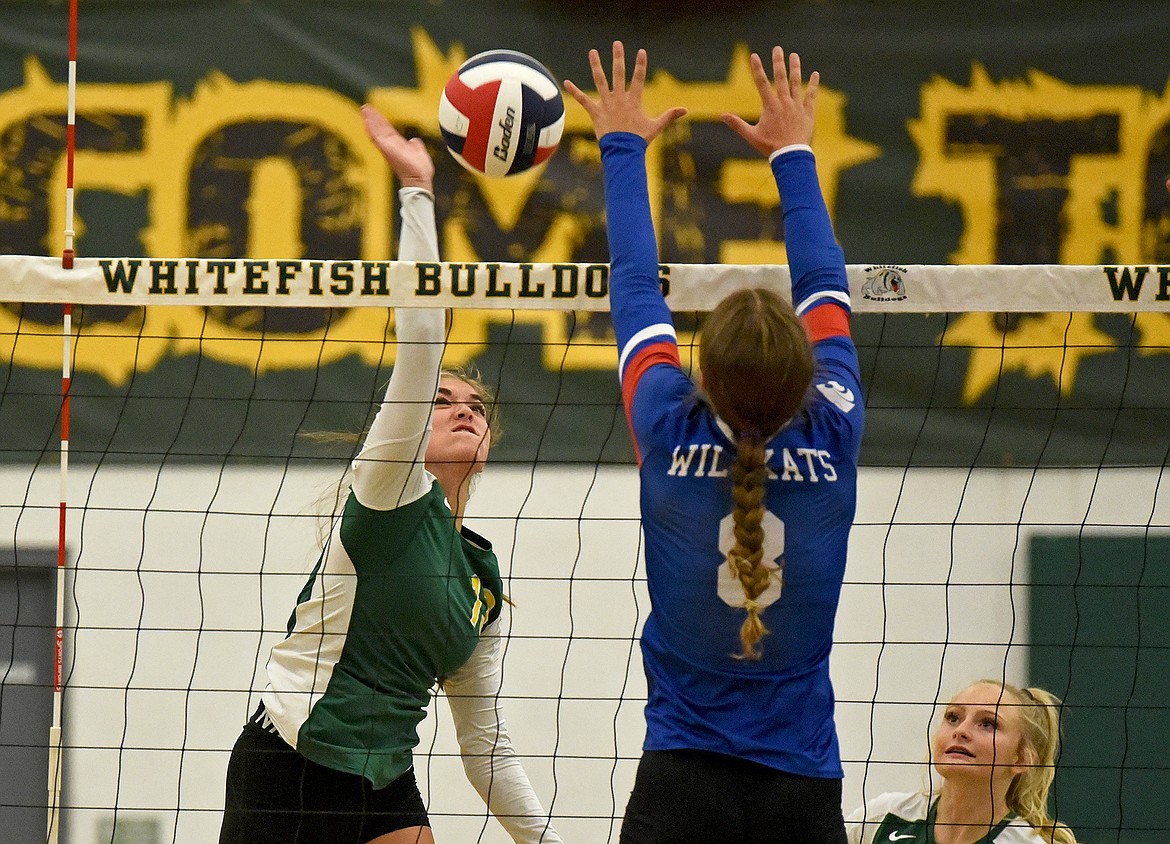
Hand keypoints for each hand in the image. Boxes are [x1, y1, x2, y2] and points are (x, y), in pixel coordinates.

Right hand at [361, 104, 433, 190]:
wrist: (419, 179)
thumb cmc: (419, 170)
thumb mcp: (419, 152)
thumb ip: (415, 145)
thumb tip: (414, 140)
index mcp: (397, 144)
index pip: (386, 129)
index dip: (380, 120)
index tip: (374, 112)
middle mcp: (390, 145)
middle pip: (379, 128)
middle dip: (372, 117)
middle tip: (365, 107)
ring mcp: (387, 147)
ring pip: (376, 131)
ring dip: (370, 120)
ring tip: (364, 110)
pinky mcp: (386, 149)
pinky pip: (376, 137)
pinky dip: (371, 128)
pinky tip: (367, 121)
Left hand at [564, 41, 686, 142]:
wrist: (622, 152)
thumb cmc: (639, 140)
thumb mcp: (656, 127)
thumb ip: (669, 116)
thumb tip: (685, 110)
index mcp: (633, 101)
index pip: (639, 78)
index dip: (640, 65)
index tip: (641, 51)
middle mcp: (619, 99)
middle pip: (618, 74)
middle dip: (618, 58)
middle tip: (617, 44)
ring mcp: (606, 104)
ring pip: (600, 81)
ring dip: (596, 66)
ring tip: (593, 52)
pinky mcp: (595, 112)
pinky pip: (583, 100)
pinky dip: (574, 91)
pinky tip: (565, 82)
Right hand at [721, 47, 818, 156]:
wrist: (791, 156)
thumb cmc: (770, 147)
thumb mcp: (751, 136)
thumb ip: (737, 124)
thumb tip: (722, 115)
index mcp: (770, 106)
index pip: (762, 83)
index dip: (757, 68)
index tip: (754, 55)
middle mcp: (784, 102)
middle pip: (781, 78)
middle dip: (778, 62)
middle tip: (777, 48)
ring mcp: (797, 106)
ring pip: (796, 83)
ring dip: (795, 68)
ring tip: (794, 55)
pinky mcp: (807, 113)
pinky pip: (811, 96)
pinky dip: (813, 85)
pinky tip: (815, 74)